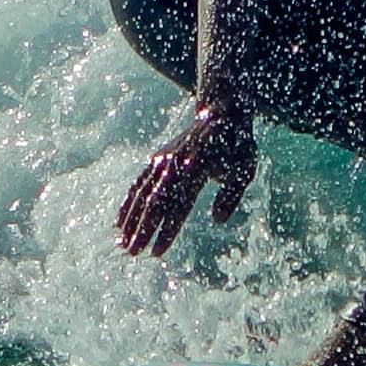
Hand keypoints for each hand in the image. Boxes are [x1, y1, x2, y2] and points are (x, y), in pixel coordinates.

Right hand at [115, 100, 258, 256]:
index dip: (167, 230)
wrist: (221, 112)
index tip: (157, 251)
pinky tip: (120, 222)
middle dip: (142, 229)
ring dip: (131, 219)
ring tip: (123, 242)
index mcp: (198, 167)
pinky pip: (139, 183)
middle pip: (155, 202)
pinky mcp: (158, 158)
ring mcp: (164, 160)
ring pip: (142, 193)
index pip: (179, 206)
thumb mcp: (244, 169)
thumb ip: (231, 194)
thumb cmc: (236, 146)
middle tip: (133, 253)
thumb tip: (218, 219)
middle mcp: (176, 164)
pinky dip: (128, 203)